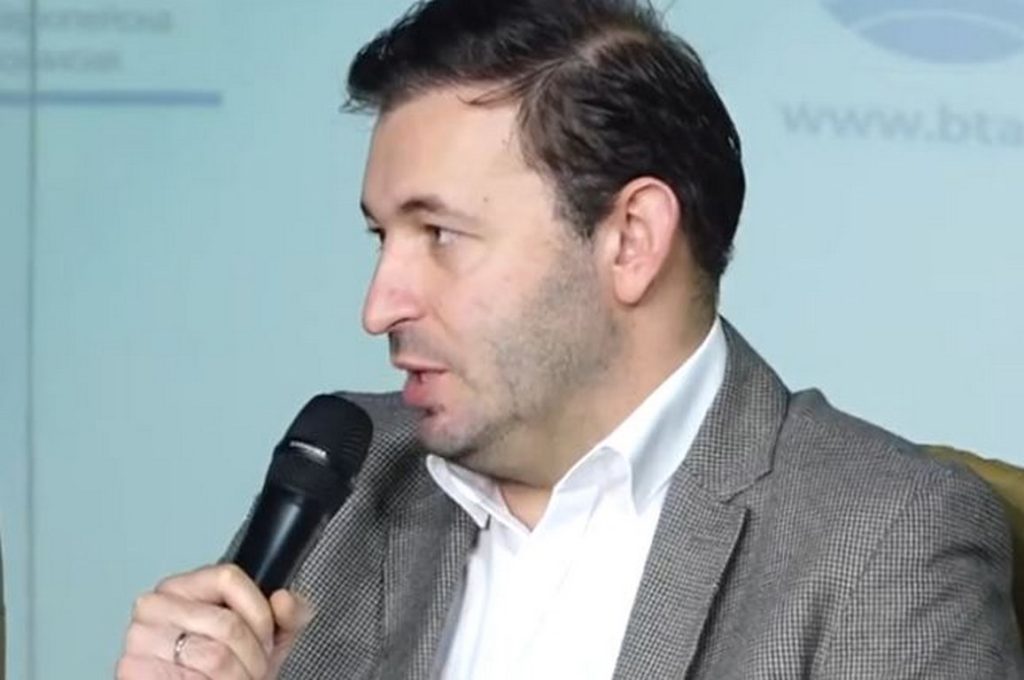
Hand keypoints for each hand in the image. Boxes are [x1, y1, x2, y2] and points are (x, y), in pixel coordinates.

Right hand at [116, 564, 311, 678]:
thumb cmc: (227, 669)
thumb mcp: (265, 637)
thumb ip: (287, 615)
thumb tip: (284, 600)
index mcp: (183, 586)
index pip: (229, 577)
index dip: (259, 612)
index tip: (266, 635)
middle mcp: (155, 605)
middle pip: (227, 623)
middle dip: (254, 655)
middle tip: (255, 670)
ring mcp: (140, 638)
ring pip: (215, 657)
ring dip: (240, 677)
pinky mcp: (133, 670)